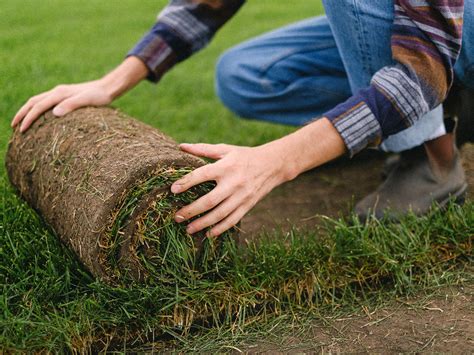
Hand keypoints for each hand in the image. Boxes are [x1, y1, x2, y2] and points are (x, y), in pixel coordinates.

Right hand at [11, 56, 147, 131]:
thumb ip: (71, 105)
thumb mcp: (87, 101)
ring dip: (27, 111)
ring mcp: (61, 93)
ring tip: (21, 123)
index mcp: (59, 93)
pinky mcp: (65, 96)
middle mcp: (57, 92)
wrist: (108, 88)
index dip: (28, 118)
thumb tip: (54, 113)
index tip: (21, 130)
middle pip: (33, 102)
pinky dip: (37, 109)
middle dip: (22, 114)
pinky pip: (46, 102)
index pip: (38, 106)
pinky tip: (39, 118)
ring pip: (38, 101)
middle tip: (14, 127)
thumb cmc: (99, 96)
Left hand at [171, 143, 291, 236]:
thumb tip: (181, 146)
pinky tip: (208, 234)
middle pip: (209, 200)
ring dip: (203, 223)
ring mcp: (241, 196)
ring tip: (188, 229)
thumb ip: (203, 149)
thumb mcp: (225, 149)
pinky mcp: (248, 205)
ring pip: (220, 214)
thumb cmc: (244, 156)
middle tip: (177, 216)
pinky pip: (232, 220)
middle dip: (191, 210)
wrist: (273, 165)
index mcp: (225, 166)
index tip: (173, 190)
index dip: (186, 182)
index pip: (202, 175)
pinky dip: (220, 229)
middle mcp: (233, 183)